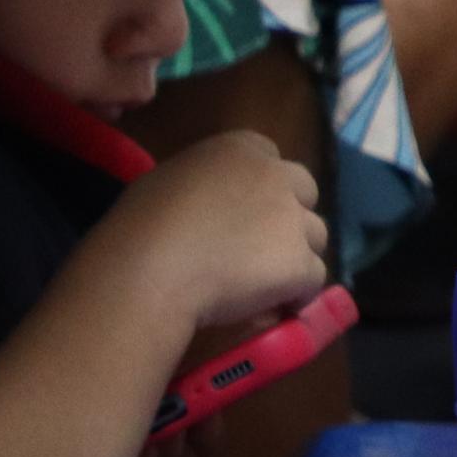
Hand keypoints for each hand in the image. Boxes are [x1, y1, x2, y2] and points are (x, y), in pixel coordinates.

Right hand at [86, 133, 330, 335]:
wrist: (149, 271)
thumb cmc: (141, 227)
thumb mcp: (168, 182)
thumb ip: (205, 186)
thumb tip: (212, 210)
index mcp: (241, 148)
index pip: (274, 162)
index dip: (264, 192)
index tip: (245, 217)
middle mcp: (276, 176)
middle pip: (306, 195)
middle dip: (290, 220)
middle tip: (259, 250)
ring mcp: (293, 219)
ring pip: (315, 238)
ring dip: (295, 259)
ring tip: (259, 285)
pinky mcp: (300, 262)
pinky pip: (312, 281)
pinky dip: (294, 296)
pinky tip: (266, 307)